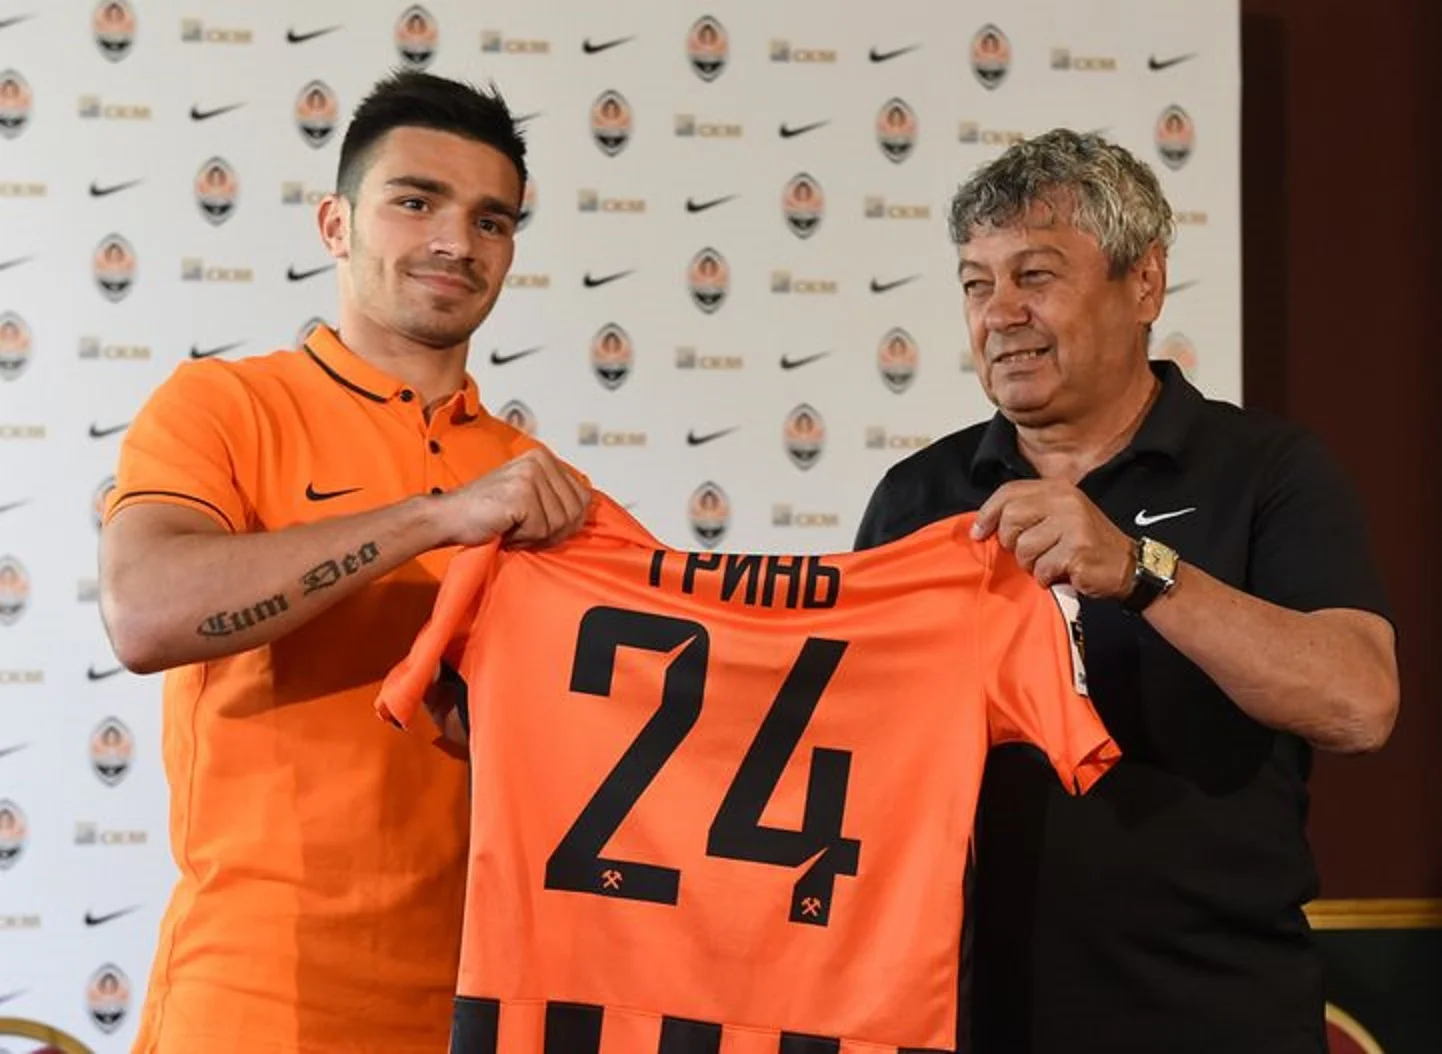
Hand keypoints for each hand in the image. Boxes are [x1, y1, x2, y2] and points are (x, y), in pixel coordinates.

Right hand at [433, 448, 590, 547]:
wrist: (448, 518)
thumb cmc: (487, 513)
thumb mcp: (530, 497)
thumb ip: (557, 497)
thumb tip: (589, 509)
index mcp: (544, 458)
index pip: (584, 498)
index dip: (567, 522)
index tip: (540, 525)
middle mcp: (539, 461)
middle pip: (574, 513)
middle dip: (552, 531)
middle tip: (523, 530)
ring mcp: (531, 475)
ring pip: (560, 523)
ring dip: (535, 536)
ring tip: (512, 527)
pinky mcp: (521, 494)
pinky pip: (541, 530)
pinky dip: (523, 539)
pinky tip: (505, 528)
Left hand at [970, 479, 1135, 597]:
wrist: (1128, 566)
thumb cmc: (1085, 544)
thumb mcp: (1058, 517)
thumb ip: (1027, 513)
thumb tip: (983, 524)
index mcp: (1057, 489)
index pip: (1008, 492)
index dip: (987, 513)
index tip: (978, 532)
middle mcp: (1065, 500)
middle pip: (1010, 518)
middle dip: (1010, 543)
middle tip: (1026, 553)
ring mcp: (1073, 524)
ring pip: (1023, 547)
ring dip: (1030, 564)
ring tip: (1048, 563)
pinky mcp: (1077, 549)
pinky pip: (1041, 567)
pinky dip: (1045, 577)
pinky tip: (1059, 574)